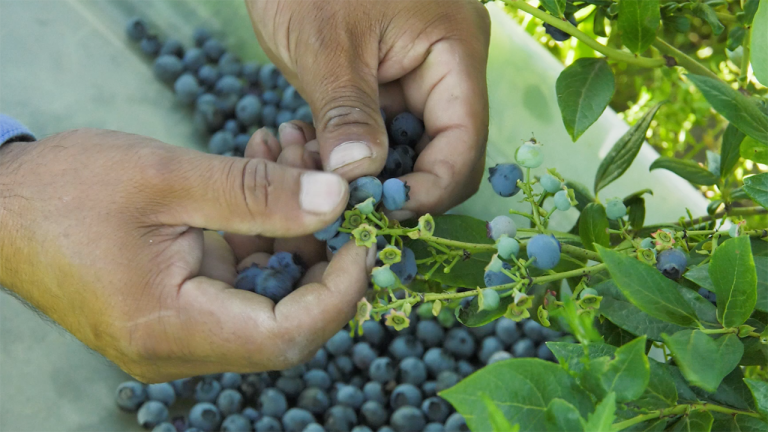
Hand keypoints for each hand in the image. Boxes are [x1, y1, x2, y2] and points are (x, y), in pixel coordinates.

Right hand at [0, 129, 374, 382]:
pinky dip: (259, 231)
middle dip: (318, 250)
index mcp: (169, 328)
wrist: (0, 206)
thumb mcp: (168, 179)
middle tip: (331, 184)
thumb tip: (336, 199)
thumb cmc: (65, 191)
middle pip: (284, 321)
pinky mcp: (177, 308)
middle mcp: (177, 347)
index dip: (338, 293)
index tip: (361, 239)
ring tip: (291, 153)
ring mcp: (178, 332)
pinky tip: (262, 171)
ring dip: (290, 229)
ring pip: (266, 295)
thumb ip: (257, 193)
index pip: (285, 336)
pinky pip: (240, 280)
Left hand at [246, 0, 490, 217]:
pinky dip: (351, 152)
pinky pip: (379, 131)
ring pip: (406, 148)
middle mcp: (447, 67)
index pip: (464, 144)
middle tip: (343, 208)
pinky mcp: (385, 79)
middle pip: (441, 153)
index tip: (378, 217)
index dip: (428, 191)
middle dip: (394, 186)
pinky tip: (313, 157)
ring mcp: (416, 73)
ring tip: (317, 179)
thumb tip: (357, 182)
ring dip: (367, 174)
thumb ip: (347, 116)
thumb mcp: (325, 47)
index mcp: (455, 50)